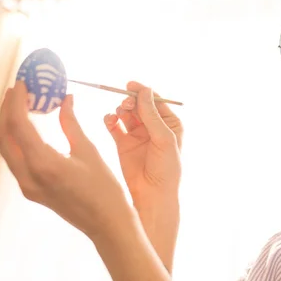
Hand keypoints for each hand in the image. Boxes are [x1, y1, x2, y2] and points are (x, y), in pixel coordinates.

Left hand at [0, 81, 132, 238]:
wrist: (106, 224)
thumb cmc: (104, 189)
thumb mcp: (89, 152)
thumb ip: (71, 123)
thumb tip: (65, 98)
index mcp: (44, 164)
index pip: (19, 125)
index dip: (17, 101)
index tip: (22, 83)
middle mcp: (28, 176)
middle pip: (5, 136)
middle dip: (7, 110)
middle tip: (17, 90)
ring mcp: (27, 186)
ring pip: (6, 149)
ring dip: (9, 124)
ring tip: (21, 104)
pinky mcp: (31, 190)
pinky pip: (15, 159)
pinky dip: (17, 140)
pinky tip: (29, 127)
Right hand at [104, 81, 182, 217]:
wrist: (153, 194)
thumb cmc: (166, 169)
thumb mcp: (163, 139)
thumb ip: (152, 115)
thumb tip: (144, 90)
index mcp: (170, 124)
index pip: (155, 101)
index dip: (143, 92)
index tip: (130, 86)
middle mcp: (153, 127)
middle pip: (139, 104)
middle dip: (130, 100)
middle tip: (125, 104)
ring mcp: (137, 134)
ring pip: (126, 112)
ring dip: (121, 109)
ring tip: (119, 114)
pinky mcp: (123, 143)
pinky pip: (114, 125)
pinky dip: (110, 119)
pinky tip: (110, 120)